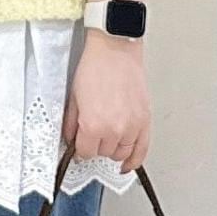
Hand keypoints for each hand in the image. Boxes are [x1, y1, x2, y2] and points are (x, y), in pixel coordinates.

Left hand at [61, 32, 150, 172]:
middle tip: (94, 132)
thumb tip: (72, 140)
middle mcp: (115, 130)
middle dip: (97, 144)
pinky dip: (134, 160)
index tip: (81, 142)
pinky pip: (142, 150)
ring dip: (113, 148)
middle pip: (103, 153)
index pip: (85, 153)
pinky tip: (127, 165)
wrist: (115, 50)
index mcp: (93, 126)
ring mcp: (133, 126)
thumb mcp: (73, 98)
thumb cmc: (95, 68)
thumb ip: (71, 125)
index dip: (81, 147)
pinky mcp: (145, 120)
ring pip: (122, 153)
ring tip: (109, 137)